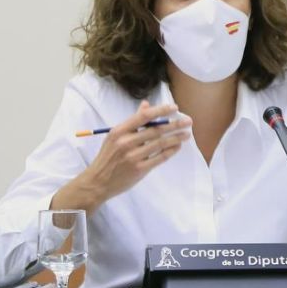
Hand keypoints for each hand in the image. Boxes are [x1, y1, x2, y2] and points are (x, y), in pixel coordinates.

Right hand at [51, 101, 191, 212]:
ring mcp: (132, 156)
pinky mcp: (139, 169)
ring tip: (186, 134)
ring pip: (160, 144)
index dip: (161, 110)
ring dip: (176, 137)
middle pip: (155, 130)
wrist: (97, 182)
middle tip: (189, 121)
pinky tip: (177, 146)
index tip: (174, 108)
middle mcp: (126, 142)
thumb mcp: (115, 136)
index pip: (144, 116)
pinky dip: (170, 151)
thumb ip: (132, 122)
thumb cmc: (108, 157)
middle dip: (175, 124)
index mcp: (119, 131)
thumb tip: (146, 104)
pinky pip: (159, 158)